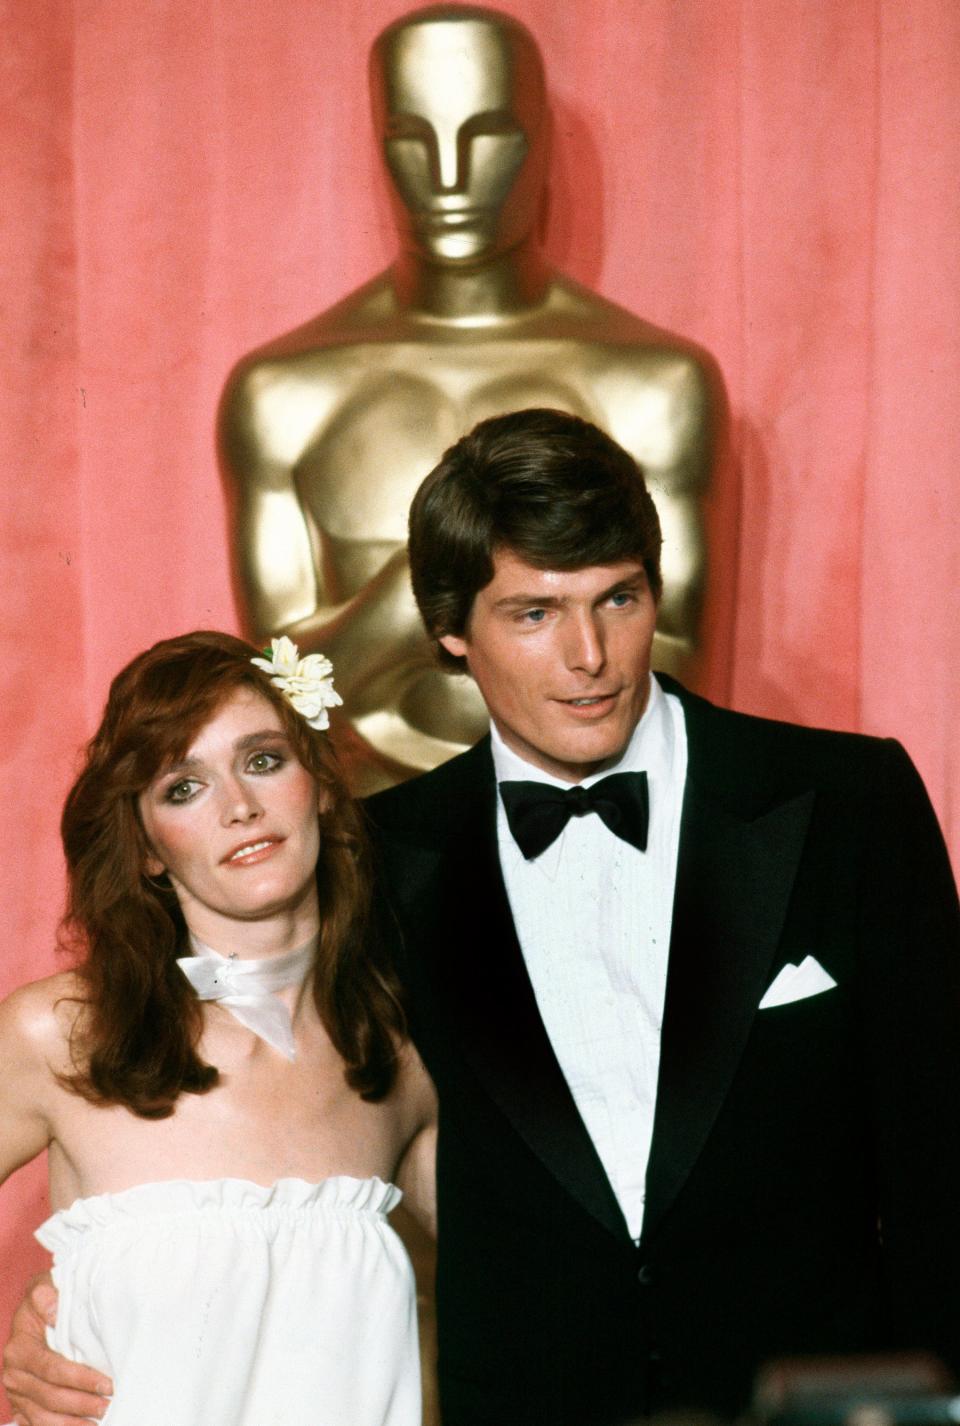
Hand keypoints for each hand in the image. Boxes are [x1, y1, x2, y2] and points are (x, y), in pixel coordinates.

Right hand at [2, 1274, 111, 1423]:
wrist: (35, 1309)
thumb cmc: (47, 1297)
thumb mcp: (45, 1287)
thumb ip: (46, 1296)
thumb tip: (55, 1310)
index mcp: (19, 1348)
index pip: (52, 1369)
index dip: (80, 1379)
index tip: (106, 1383)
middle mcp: (14, 1374)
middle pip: (50, 1397)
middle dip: (82, 1404)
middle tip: (109, 1405)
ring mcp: (16, 1393)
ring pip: (44, 1418)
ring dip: (74, 1423)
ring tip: (100, 1420)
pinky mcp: (21, 1405)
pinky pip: (38, 1425)